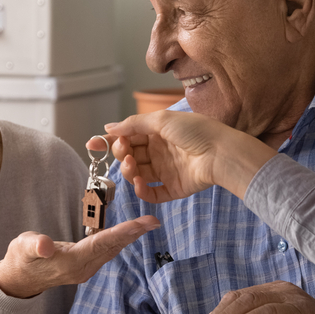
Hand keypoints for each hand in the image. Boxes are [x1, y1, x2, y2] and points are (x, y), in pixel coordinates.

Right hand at [0, 216, 158, 297]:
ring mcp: (85, 269)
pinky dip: (119, 240)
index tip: (140, 224)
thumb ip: (35, 245)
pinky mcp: (85, 266)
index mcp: (70, 262)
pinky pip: (106, 251)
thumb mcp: (23, 248)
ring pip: (112, 250)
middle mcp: (82, 268)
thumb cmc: (21, 260)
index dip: (121, 233)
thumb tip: (45, 246)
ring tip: (147, 224)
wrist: (19, 280)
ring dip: (130, 236)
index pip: (101, 244)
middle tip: (153, 221)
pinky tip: (129, 233)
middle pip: (112, 247)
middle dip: (133, 233)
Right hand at [103, 111, 275, 202]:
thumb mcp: (161, 120)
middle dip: (121, 154)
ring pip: (137, 174)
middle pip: (130, 155)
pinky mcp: (173, 189)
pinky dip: (142, 191)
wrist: (221, 153)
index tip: (93, 143)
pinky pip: (151, 193)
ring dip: (129, 171)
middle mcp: (160, 151)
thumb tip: (109, 126)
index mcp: (157, 132)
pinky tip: (141, 184)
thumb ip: (133, 124)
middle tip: (124, 152)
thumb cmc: (195, 131)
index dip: (110, 140)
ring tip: (132, 166)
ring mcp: (166, 171)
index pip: (128, 136)